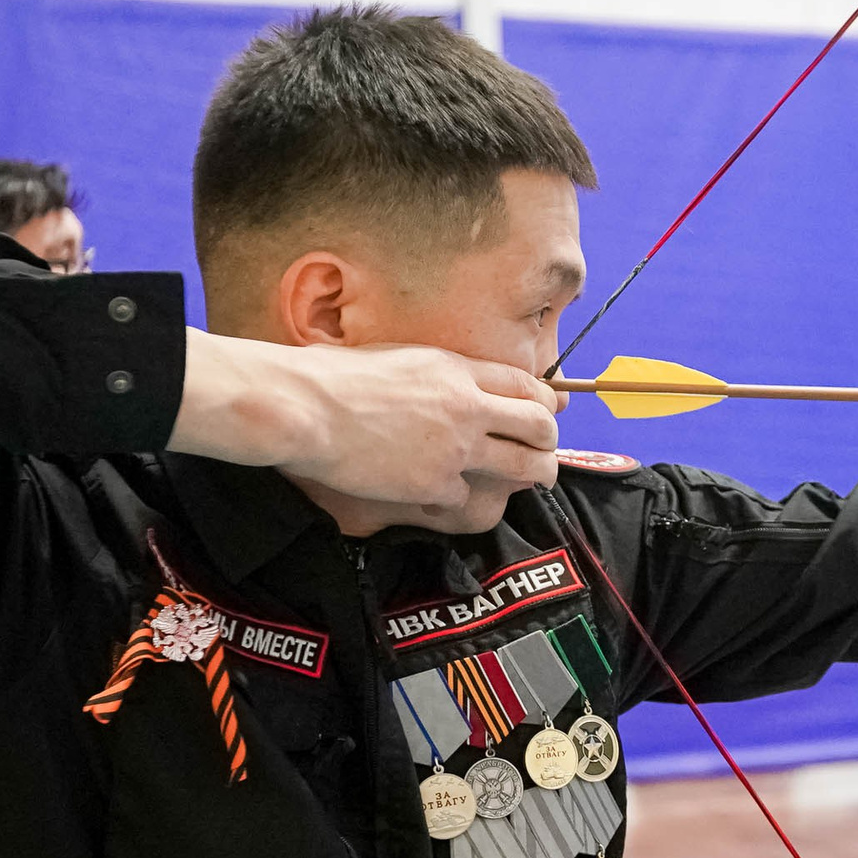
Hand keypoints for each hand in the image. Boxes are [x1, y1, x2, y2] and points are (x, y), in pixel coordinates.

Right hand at [172, 332, 559, 523]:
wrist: (307, 408)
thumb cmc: (336, 377)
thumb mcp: (400, 358)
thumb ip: (441, 373)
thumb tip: (460, 383)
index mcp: (457, 369)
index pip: (526, 384)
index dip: (545, 403)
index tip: (548, 413)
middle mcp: (467, 406)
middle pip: (539, 426)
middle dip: (549, 442)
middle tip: (545, 453)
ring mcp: (456, 447)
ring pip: (524, 466)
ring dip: (535, 475)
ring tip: (533, 481)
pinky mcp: (435, 483)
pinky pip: (469, 498)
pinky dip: (463, 499)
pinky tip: (452, 497)